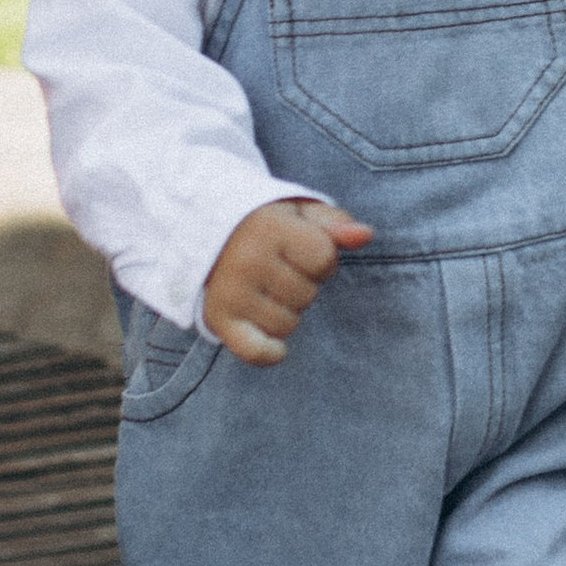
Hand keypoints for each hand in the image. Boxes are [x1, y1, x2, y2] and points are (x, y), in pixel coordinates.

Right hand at [201, 198, 374, 364]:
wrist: (200, 234)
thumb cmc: (262, 225)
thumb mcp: (297, 213)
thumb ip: (335, 222)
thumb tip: (365, 235)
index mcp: (270, 228)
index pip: (325, 261)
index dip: (321, 259)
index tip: (300, 251)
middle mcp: (248, 260)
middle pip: (307, 295)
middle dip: (301, 284)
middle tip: (278, 270)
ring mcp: (231, 292)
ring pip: (288, 324)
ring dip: (285, 312)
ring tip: (265, 291)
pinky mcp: (218, 319)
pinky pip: (256, 352)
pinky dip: (270, 352)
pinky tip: (274, 345)